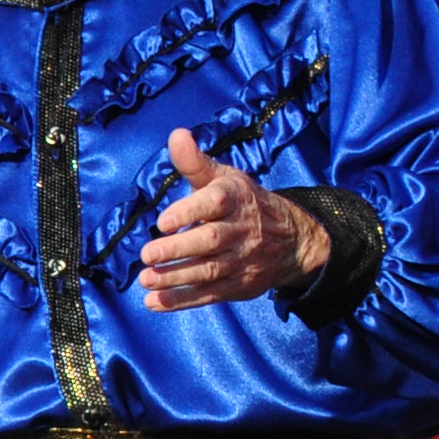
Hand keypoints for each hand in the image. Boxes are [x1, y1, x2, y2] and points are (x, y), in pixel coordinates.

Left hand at [141, 129, 328, 309]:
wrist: (292, 238)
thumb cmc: (242, 202)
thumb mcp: (223, 178)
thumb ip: (195, 162)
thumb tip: (176, 135)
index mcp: (235, 199)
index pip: (214, 203)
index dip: (189, 211)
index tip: (164, 220)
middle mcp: (240, 230)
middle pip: (210, 241)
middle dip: (178, 249)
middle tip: (147, 255)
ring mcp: (241, 260)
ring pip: (208, 271)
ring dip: (175, 278)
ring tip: (146, 280)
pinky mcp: (239, 285)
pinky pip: (210, 295)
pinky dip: (182, 301)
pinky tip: (154, 303)